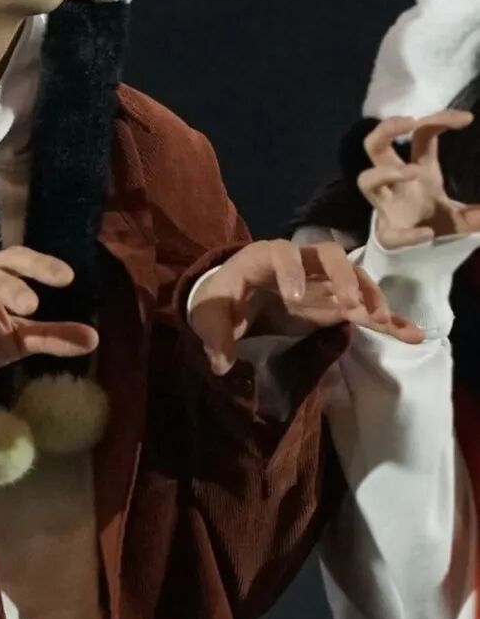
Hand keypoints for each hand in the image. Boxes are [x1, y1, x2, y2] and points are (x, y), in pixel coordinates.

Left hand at [189, 238, 423, 374]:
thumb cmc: (221, 300)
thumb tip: (221, 364)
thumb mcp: (208, 316)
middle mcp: (299, 262)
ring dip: (370, 295)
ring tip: (381, 320)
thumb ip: (213, 337)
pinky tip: (411, 334)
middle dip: (343, 276)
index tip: (296, 298)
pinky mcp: (334, 302)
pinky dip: (386, 319)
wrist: (234, 298)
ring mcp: (321, 280)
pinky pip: (364, 306)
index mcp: (263, 258)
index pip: (282, 254)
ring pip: (354, 277)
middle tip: (351, 305)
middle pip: (328, 255)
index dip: (292, 271)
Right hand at [360, 111, 479, 247]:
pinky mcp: (388, 234)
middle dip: (387, 129)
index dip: (439, 120)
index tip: (467, 119)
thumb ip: (475, 214)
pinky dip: (409, 235)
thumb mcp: (461, 214)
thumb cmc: (434, 220)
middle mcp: (396, 182)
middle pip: (376, 146)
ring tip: (412, 172)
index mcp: (419, 169)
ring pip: (367, 180)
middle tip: (409, 122)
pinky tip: (427, 235)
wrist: (418, 251)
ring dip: (386, 172)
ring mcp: (387, 205)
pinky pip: (392, 233)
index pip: (422, 136)